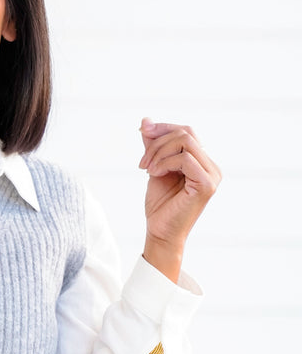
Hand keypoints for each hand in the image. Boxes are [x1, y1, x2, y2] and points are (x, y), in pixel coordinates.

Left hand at [139, 119, 220, 281]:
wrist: (160, 233)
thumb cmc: (160, 205)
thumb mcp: (154, 167)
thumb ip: (153, 145)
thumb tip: (145, 120)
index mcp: (203, 162)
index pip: (186, 131)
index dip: (163, 128)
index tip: (142, 133)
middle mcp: (212, 167)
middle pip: (186, 133)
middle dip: (158, 141)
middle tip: (142, 162)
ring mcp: (212, 175)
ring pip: (186, 141)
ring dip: (159, 152)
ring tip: (147, 169)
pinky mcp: (206, 185)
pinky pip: (184, 159)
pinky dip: (165, 163)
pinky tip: (154, 174)